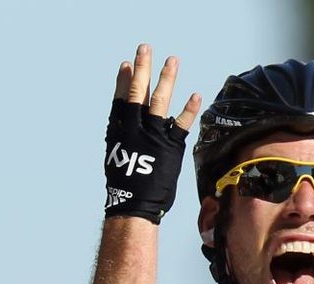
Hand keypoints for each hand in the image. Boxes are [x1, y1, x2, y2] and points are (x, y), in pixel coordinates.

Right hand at [104, 44, 202, 222]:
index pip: (121, 99)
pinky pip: (181, 124)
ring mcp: (153, 135)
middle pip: (138, 92)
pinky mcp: (171, 146)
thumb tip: (125, 121)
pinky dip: (189, 109)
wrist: (135, 204)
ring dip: (166, 79)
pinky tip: (196, 94)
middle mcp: (135, 128)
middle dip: (142, 69)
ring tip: (172, 60)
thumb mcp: (117, 154)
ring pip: (160, 101)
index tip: (126, 64)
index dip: (123, 81)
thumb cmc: (127, 183)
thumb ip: (123, 134)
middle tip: (145, 49)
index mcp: (119, 130)